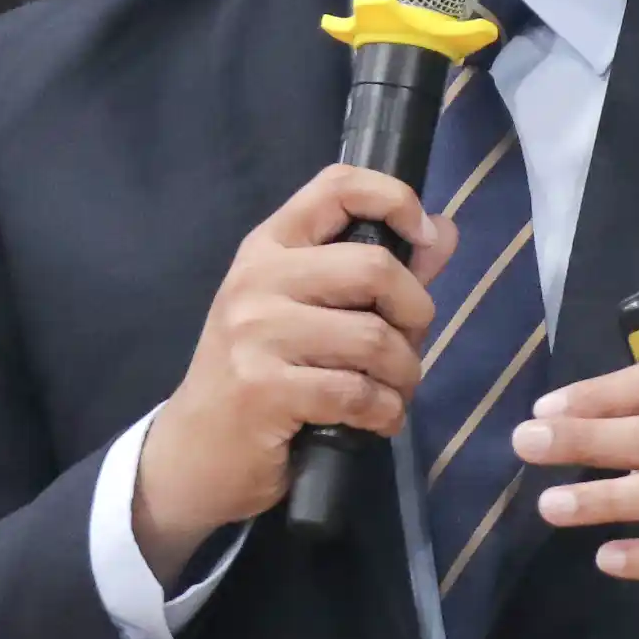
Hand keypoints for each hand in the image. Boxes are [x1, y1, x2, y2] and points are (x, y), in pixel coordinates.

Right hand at [134, 165, 457, 579]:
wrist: (195, 452)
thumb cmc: (259, 374)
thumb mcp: (306, 311)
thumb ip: (377, 272)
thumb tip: (443, 231)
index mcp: (269, 246)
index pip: (337, 187)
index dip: (395, 199)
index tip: (423, 239)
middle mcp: (258, 279)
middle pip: (374, 267)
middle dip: (415, 314)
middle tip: (407, 347)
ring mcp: (256, 333)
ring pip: (374, 337)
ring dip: (404, 374)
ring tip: (392, 392)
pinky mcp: (264, 390)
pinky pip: (357, 393)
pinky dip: (385, 412)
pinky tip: (376, 420)